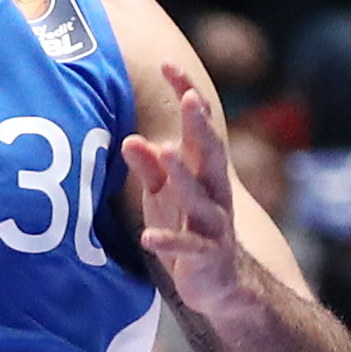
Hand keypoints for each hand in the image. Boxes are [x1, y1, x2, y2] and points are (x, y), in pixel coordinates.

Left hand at [124, 64, 248, 315]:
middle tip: (189, 98)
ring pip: (199, 197)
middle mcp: (214, 193)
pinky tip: (149, 238)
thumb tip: (130, 139)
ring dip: (182, 175)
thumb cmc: (186, 229)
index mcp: (203, 172)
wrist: (220, 286)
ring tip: (165, 153)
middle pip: (209, 153)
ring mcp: (213, 225)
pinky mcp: (207, 258)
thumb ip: (149, 168)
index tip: (167, 64)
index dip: (186, 94)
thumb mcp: (163, 196)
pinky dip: (169, 242)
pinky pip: (188, 248)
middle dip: (200, 125)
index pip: (197, 126)